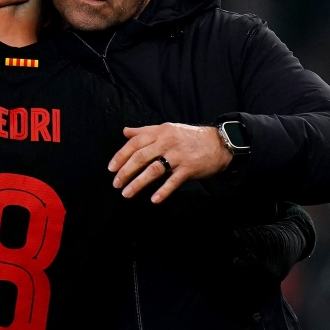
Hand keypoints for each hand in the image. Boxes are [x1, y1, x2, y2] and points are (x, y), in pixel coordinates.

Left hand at [110, 123, 232, 201]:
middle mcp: (167, 142)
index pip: (135, 143)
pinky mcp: (189, 169)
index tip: (111, 168)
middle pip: (141, 157)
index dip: (121, 156)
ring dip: (138, 183)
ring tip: (127, 193)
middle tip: (116, 183)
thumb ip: (145, 131)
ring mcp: (178, 156)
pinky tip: (154, 199)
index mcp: (160, 132)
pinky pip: (173, 181)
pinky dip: (163, 191)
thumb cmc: (190, 137)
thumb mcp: (167, 129)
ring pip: (153, 170)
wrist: (218, 143)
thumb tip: (125, 131)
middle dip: (125, 171)